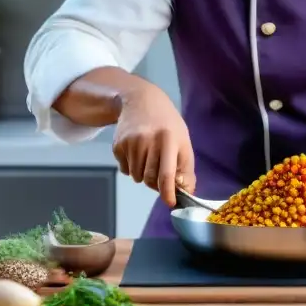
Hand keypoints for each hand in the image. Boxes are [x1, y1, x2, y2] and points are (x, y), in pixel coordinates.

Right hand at [111, 83, 195, 207]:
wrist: (141, 101)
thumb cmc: (167, 124)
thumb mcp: (182, 141)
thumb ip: (185, 167)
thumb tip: (187, 192)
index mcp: (168, 139)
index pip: (166, 173)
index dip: (168, 192)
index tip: (170, 203)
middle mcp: (148, 140)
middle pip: (150, 179)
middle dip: (156, 182)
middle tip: (160, 171)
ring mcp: (130, 143)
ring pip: (136, 176)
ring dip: (143, 174)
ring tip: (148, 155)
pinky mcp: (117, 145)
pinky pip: (124, 170)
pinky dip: (131, 166)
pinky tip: (137, 150)